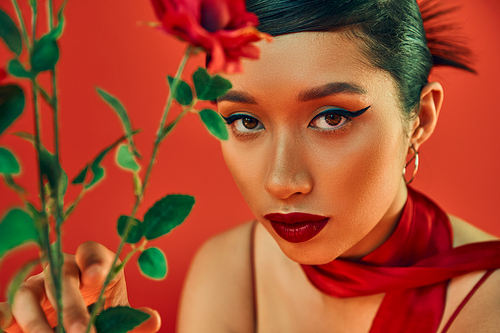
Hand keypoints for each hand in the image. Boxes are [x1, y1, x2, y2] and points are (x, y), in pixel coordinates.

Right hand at [0, 241, 160, 332]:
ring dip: (37, 320)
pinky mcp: (16, 307)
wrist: (76, 320)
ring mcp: (35, 287)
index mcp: (91, 264)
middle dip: (70, 304)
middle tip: (82, 330)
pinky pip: (4, 308)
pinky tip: (4, 327)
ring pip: (28, 294)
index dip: (93, 261)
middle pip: (61, 277)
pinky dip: (3, 317)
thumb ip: (132, 318)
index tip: (96, 277)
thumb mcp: (116, 313)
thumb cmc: (99, 311)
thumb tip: (153, 319)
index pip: (91, 251)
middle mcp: (61, 270)